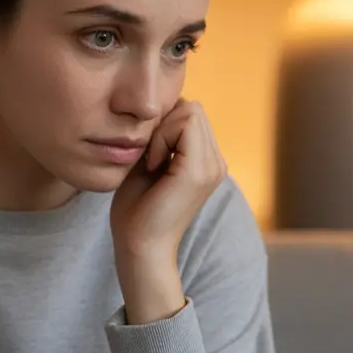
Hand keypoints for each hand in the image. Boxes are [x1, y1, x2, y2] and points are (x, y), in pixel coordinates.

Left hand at [110, 99, 226, 322]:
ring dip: (162, 131)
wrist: (139, 247)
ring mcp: (213, 166)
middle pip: (193, 107)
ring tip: (152, 163)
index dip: (163, 123)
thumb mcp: (147, 163)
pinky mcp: (200, 170)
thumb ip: (159, 137)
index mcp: (205, 161)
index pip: (190, 112)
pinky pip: (184, 124)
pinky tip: (153, 165)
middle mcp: (216, 162)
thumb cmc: (135, 210)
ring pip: (190, 111)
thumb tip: (161, 106)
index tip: (147, 154)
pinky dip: (162, 138)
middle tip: (149, 157)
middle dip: (164, 123)